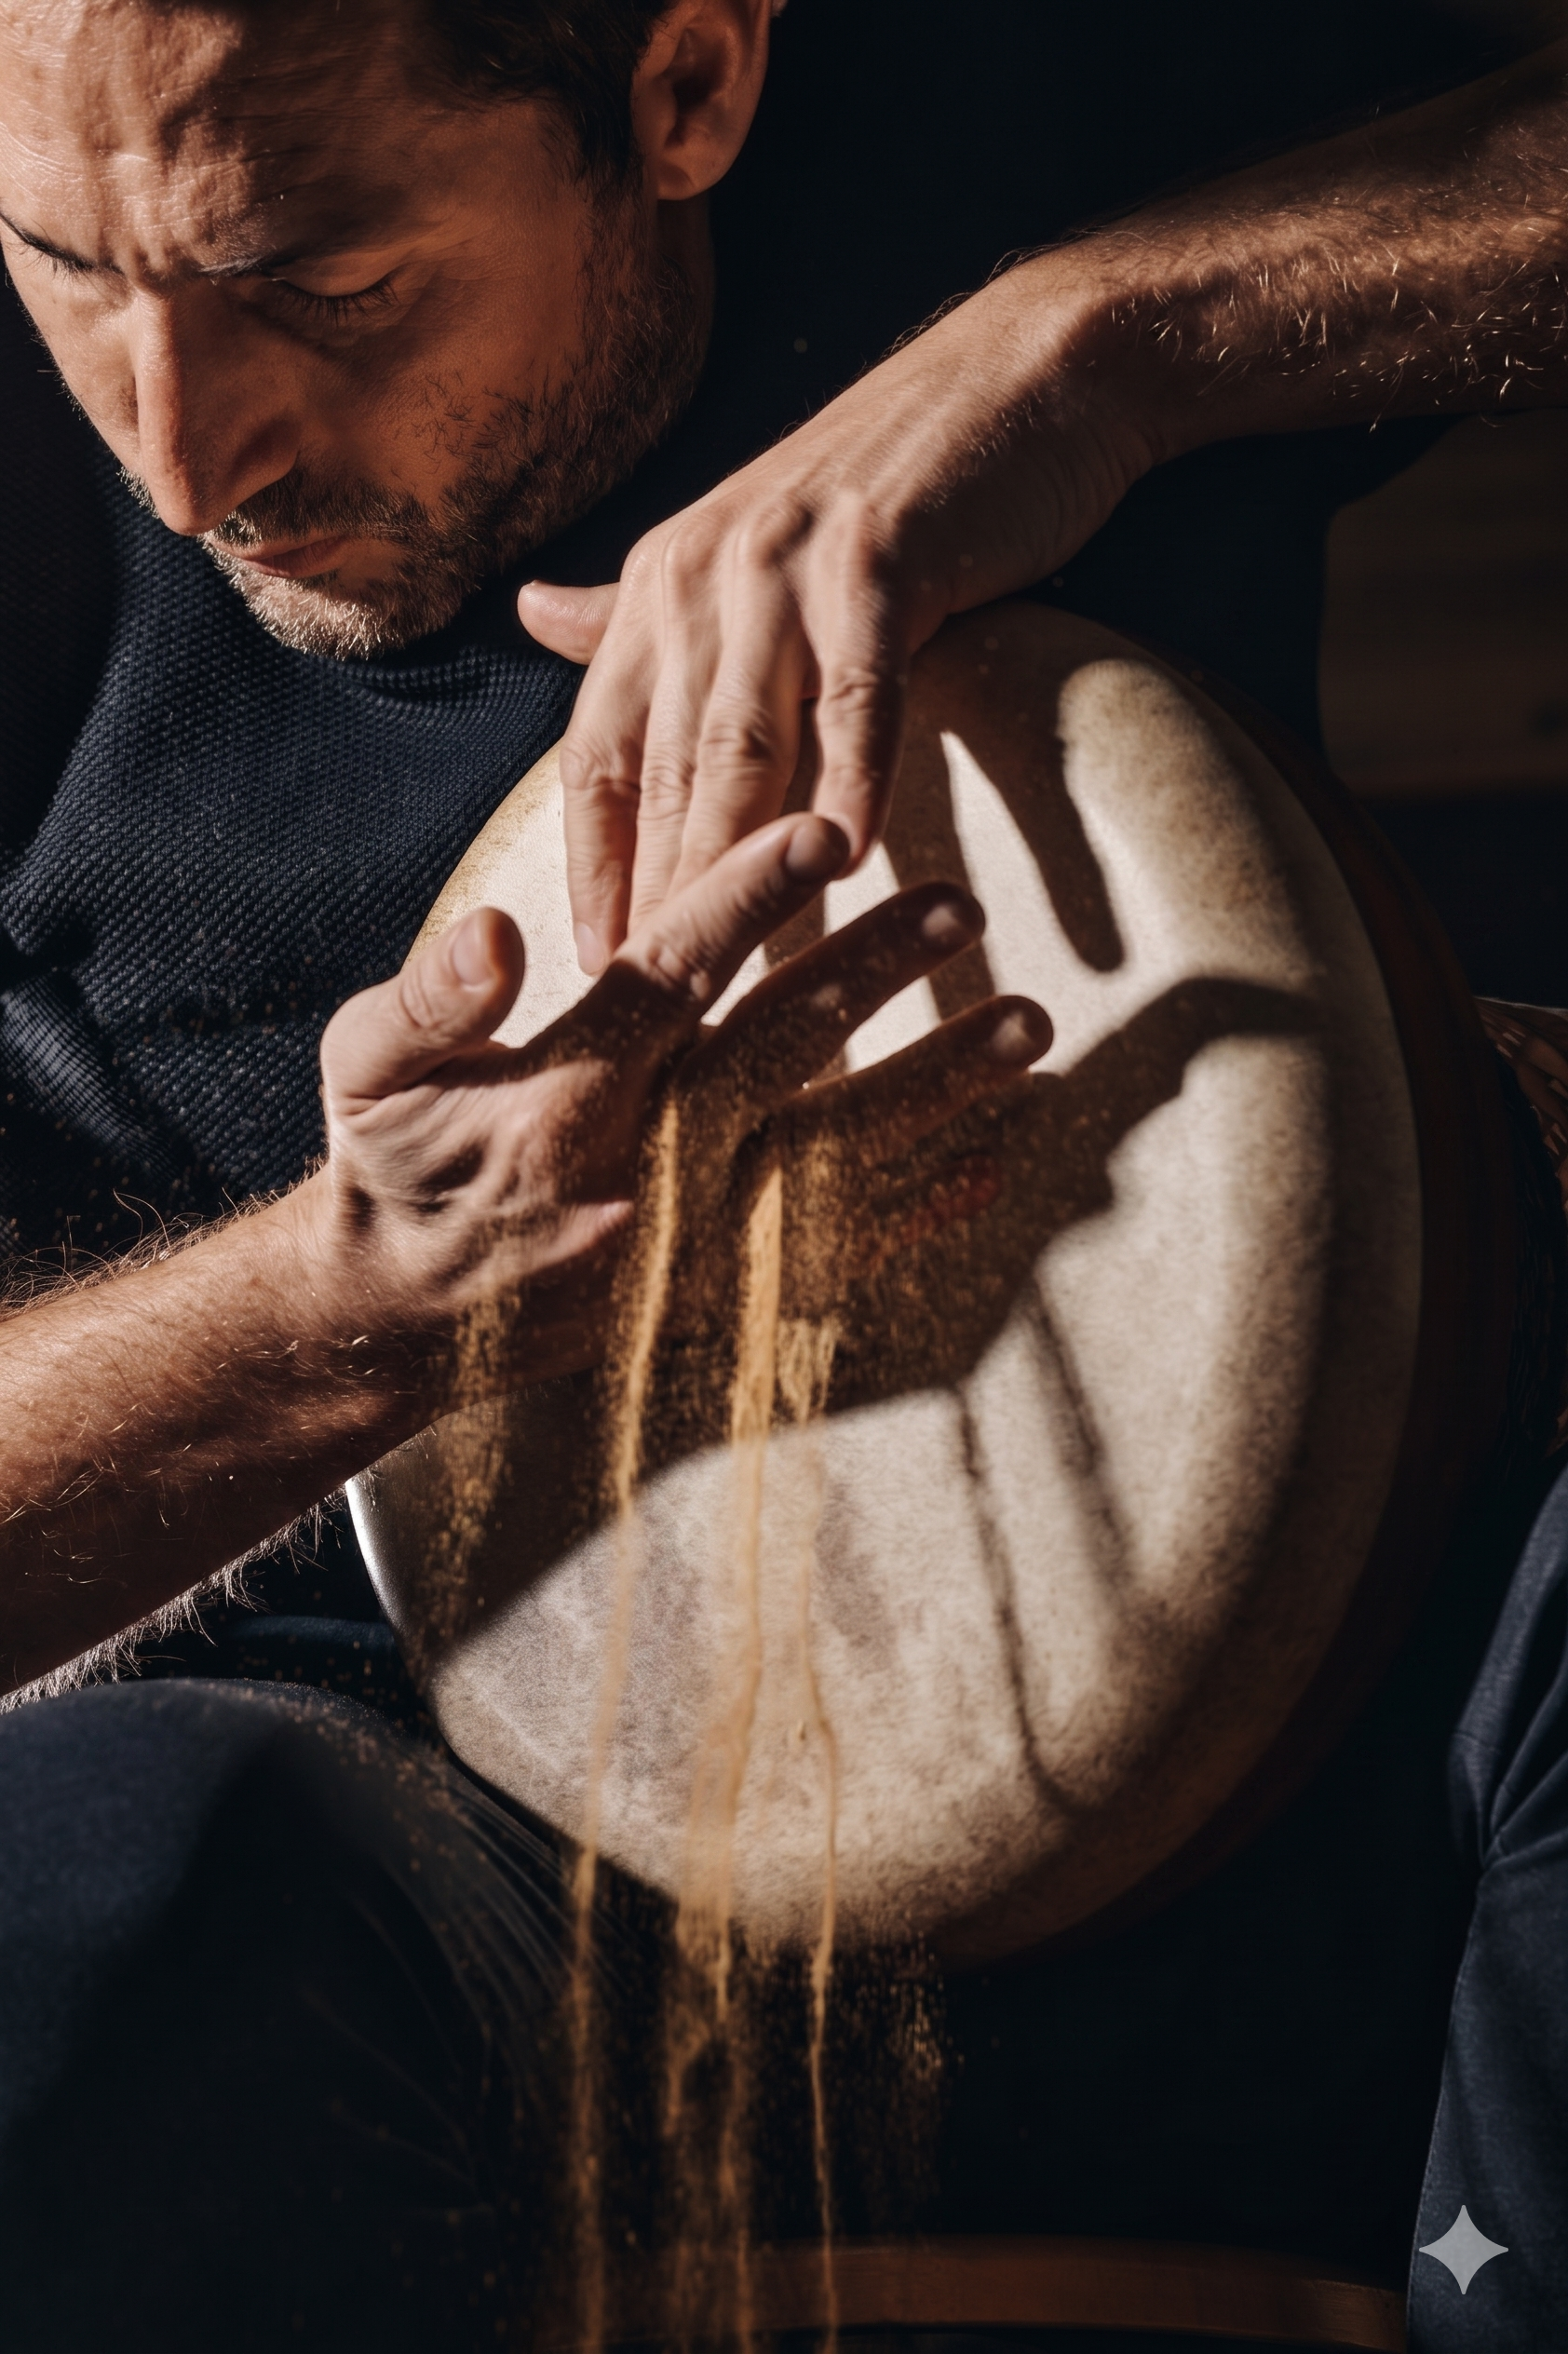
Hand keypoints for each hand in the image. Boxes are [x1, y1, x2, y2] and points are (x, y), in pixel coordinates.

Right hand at [308, 813, 1047, 1397]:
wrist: (405, 1326)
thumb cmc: (393, 1169)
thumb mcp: (369, 1070)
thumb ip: (432, 996)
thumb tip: (497, 928)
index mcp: (565, 1096)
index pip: (671, 977)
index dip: (748, 900)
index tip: (824, 832)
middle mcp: (645, 1169)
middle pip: (779, 1054)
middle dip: (874, 972)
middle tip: (961, 902)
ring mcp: (694, 1244)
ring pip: (834, 1155)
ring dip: (936, 1090)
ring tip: (1026, 1027)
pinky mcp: (719, 1297)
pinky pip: (834, 1257)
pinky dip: (916, 1215)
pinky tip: (992, 1165)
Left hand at [518, 250, 1153, 970]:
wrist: (1024, 376)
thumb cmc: (889, 483)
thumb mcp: (744, 542)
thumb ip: (639, 606)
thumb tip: (536, 617)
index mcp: (659, 585)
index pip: (601, 756)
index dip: (594, 871)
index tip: (594, 975)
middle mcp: (699, 576)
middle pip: (666, 775)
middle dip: (655, 905)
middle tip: (651, 1018)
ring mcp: (785, 567)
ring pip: (743, 749)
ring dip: (731, 871)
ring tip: (728, 981)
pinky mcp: (879, 560)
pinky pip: (858, 696)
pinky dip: (850, 779)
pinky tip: (850, 863)